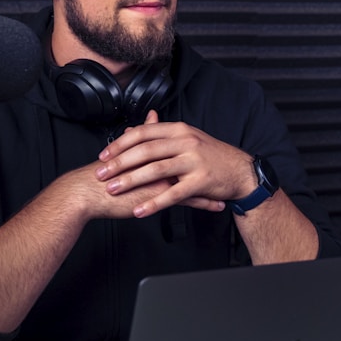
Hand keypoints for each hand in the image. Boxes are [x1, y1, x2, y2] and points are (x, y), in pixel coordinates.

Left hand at [94, 111, 254, 216]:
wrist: (240, 170)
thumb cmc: (211, 155)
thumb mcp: (186, 139)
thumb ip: (158, 136)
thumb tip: (129, 132)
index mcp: (179, 130)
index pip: (143, 133)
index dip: (120, 144)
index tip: (103, 155)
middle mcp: (186, 142)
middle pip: (145, 151)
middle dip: (119, 163)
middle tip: (101, 174)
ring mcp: (194, 161)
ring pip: (156, 170)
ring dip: (131, 181)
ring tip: (113, 190)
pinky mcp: (200, 181)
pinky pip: (173, 194)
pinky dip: (154, 202)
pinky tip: (140, 210)